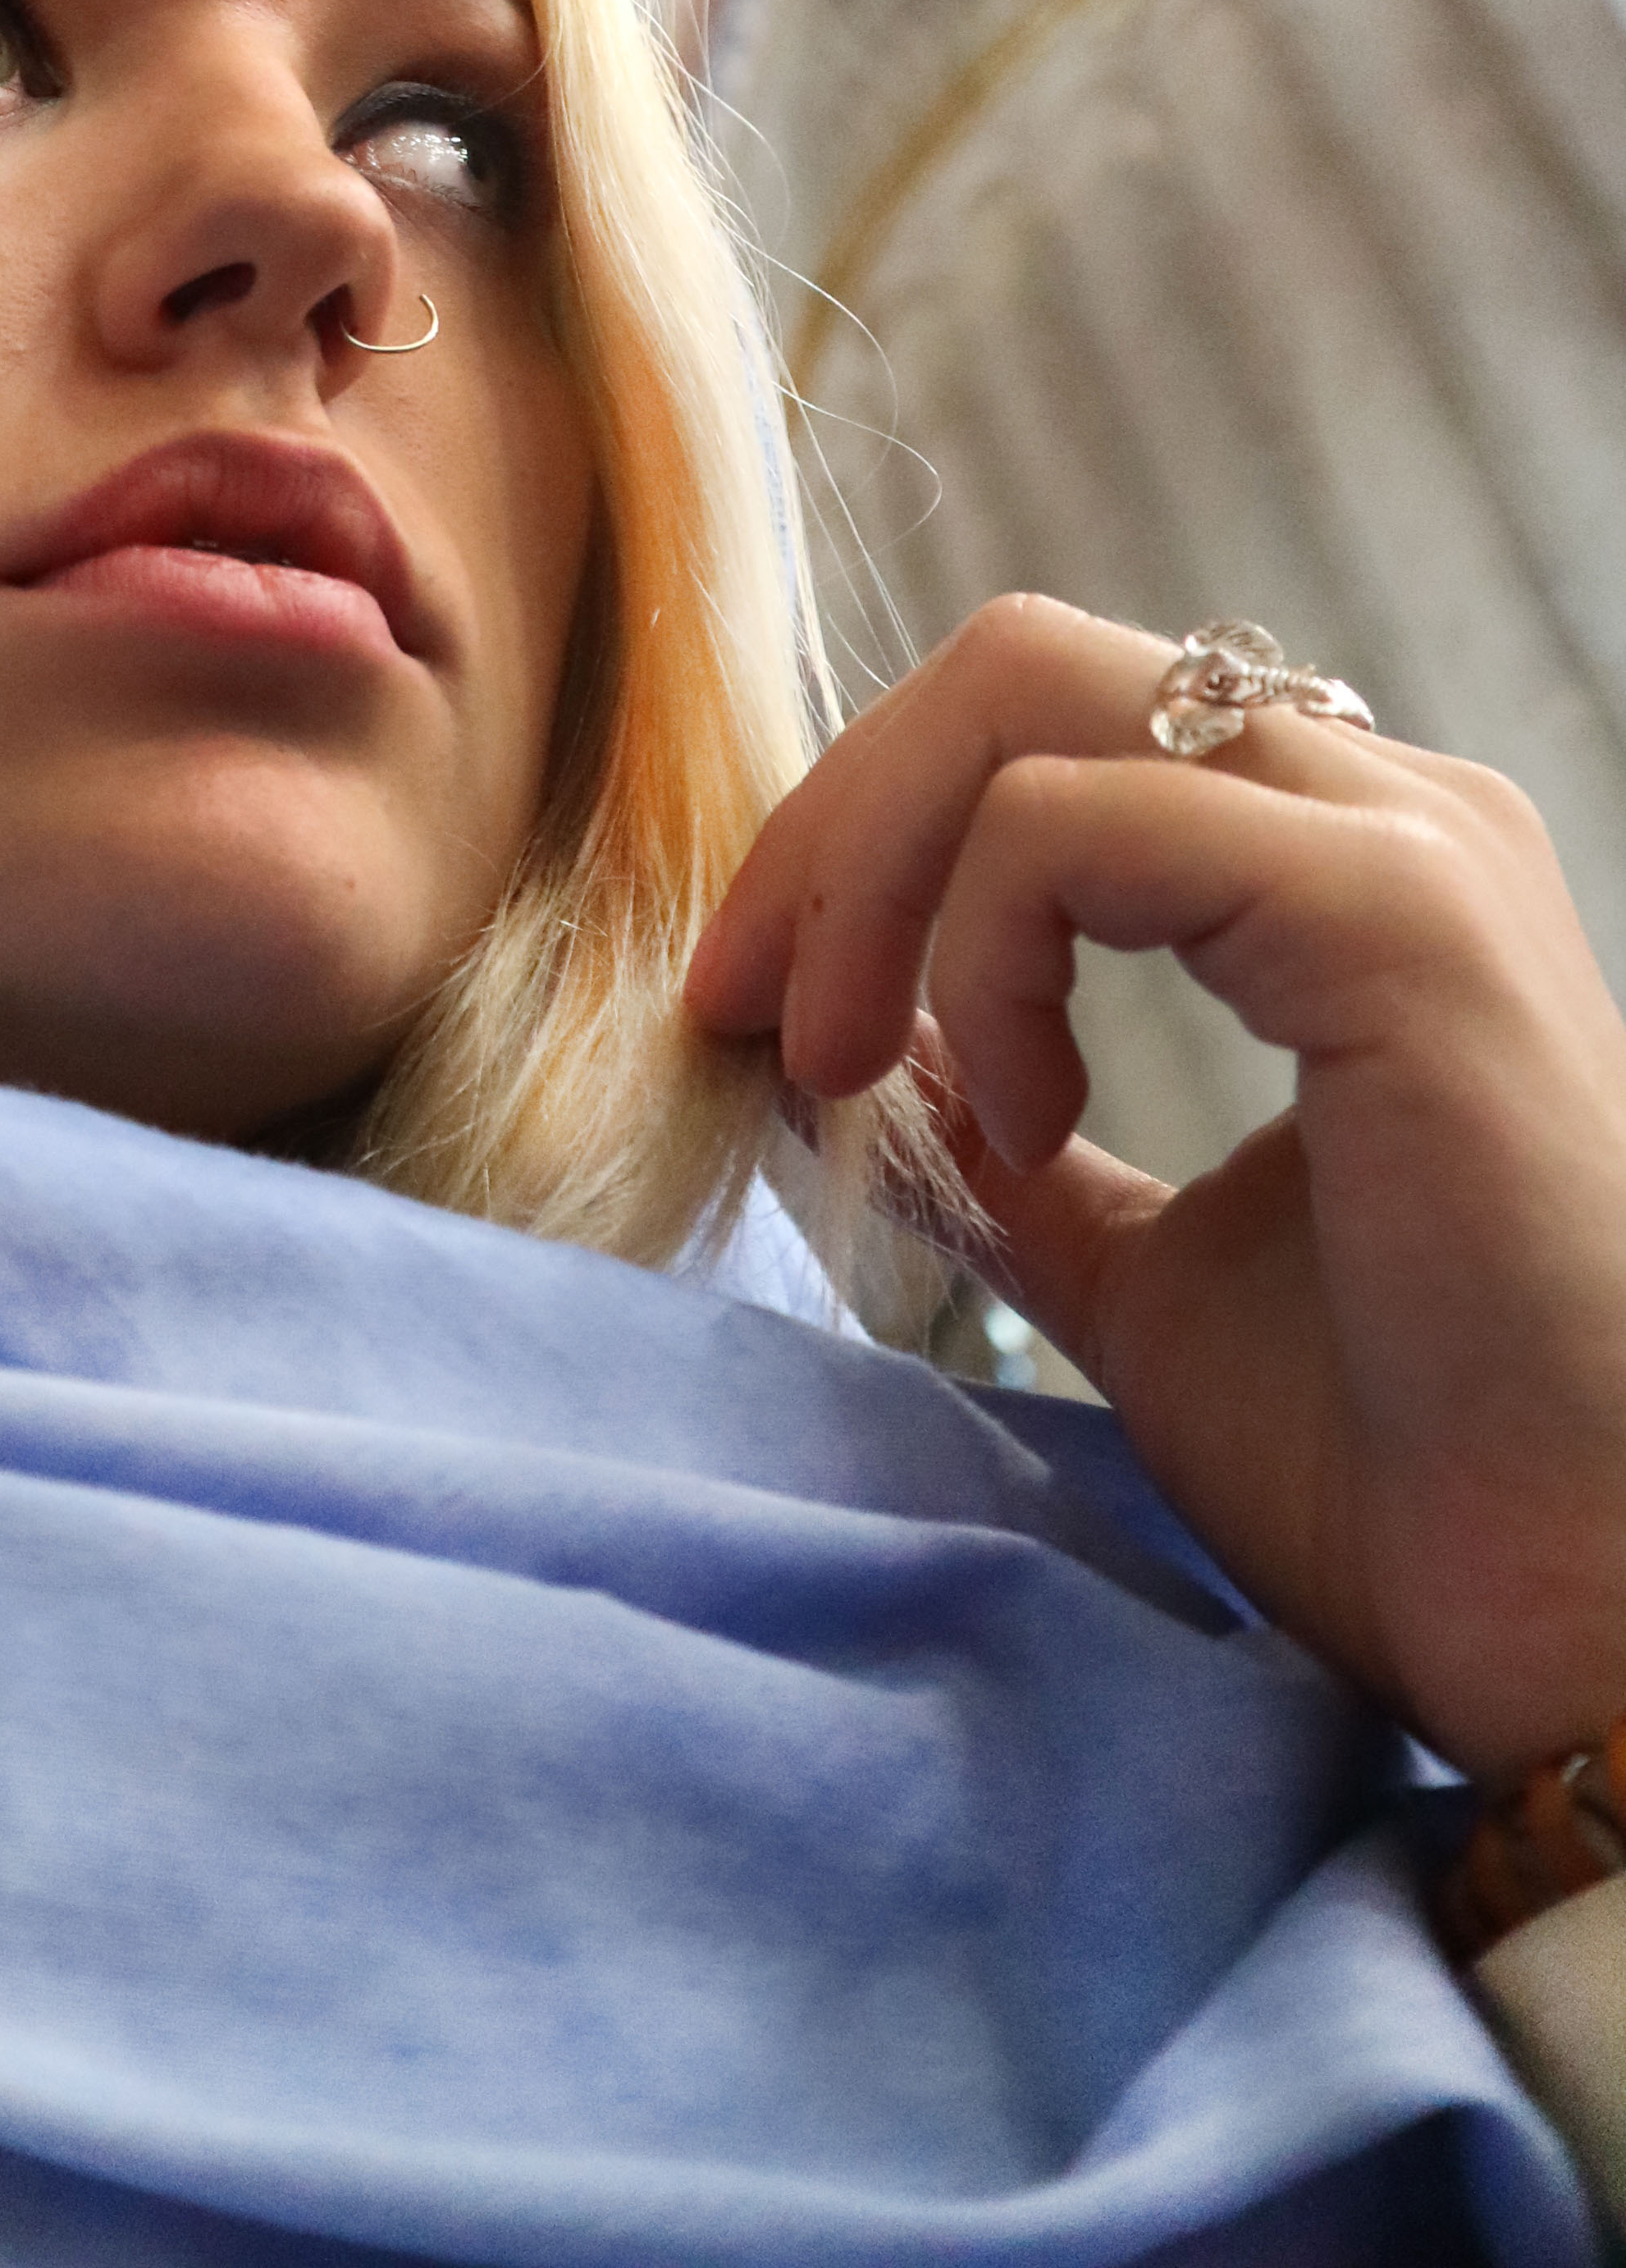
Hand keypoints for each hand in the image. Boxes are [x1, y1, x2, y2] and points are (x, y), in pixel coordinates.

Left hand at [685, 594, 1625, 1776]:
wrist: (1579, 1627)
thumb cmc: (1409, 1472)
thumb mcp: (1136, 1269)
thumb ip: (1006, 1143)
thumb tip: (844, 1039)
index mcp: (1336, 869)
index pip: (1040, 720)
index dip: (856, 834)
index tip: (751, 1007)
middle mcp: (1388, 813)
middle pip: (1014, 664)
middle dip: (831, 821)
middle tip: (748, 1009)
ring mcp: (1406, 846)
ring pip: (1031, 689)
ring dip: (872, 872)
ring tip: (853, 1069)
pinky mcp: (1399, 919)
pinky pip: (1083, 815)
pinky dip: (981, 940)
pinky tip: (1024, 1108)